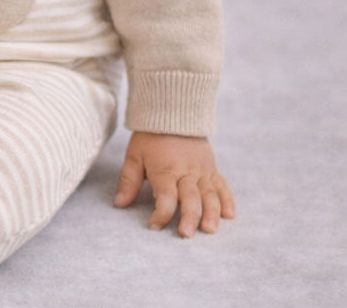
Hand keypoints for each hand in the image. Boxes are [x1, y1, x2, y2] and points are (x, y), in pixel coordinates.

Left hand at [114, 132, 234, 236]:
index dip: (160, 213)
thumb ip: (128, 180)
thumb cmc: (150, 137)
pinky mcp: (212, 168)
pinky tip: (229, 215)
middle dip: (189, 217)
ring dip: (211, 213)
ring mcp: (201, 170)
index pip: (165, 196)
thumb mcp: (134, 155)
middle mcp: (185, 171)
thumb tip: (118, 203)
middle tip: (186, 234)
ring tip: (210, 230)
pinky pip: (222, 185)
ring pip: (209, 194)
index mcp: (164, 169)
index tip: (154, 227)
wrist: (172, 111)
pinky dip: (227, 200)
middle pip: (190, 197)